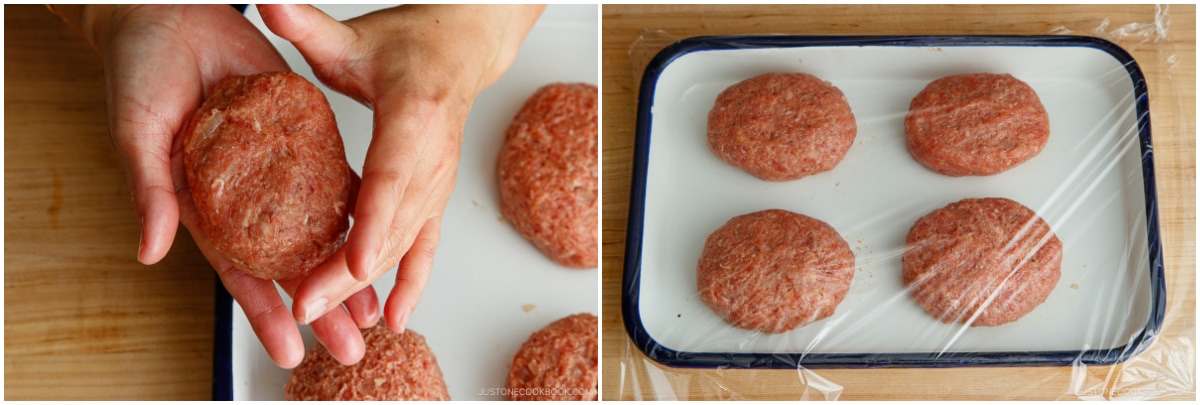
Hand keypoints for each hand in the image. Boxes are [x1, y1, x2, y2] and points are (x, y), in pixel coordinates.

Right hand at [60, 4, 377, 367]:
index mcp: (201, 206)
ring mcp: (274, 169)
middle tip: (352, 344)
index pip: (238, 271)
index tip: (290, 349)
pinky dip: (355, 211)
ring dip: (346, 268)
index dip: (263, 311)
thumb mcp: (138, 131)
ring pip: (317, 231)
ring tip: (376, 309)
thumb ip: (149, 190)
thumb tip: (149, 250)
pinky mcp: (302, 135)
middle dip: (319, 307)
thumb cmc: (140, 72)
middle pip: (288, 263)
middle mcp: (243, 197)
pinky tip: (381, 241)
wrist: (170, 14)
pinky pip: (333, 178)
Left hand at [257, 5, 544, 332]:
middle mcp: (434, 158)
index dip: (375, 219)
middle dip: (349, 271)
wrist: (463, 50)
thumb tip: (267, 1)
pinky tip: (394, 318)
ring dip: (367, 285)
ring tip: (329, 319)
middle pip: (393, 224)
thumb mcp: (356, 35)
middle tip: (307, 302)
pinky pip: (426, 248)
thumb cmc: (411, 44)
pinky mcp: (436, 197)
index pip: (393, 174)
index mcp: (415, 115)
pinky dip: (411, 283)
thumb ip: (308, 24)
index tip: (353, 258)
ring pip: (404, 244)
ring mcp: (438, 182)